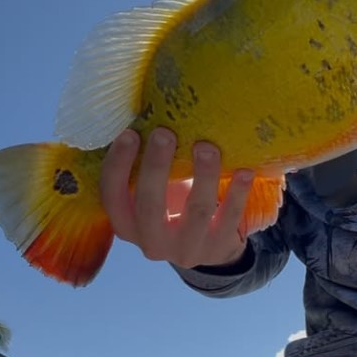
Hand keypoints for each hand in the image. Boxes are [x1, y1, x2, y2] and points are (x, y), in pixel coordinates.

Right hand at [100, 127, 253, 268]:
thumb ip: (150, 164)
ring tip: (207, 147)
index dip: (118, 166)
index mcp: (128, 223)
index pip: (113, 196)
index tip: (130, 133)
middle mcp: (151, 242)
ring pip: (195, 212)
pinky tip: (244, 170)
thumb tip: (154, 108)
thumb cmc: (174, 204)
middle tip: (164, 133)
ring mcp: (186, 249)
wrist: (208, 246)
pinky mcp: (217, 248)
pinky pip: (229, 219)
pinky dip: (237, 193)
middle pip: (149, 205)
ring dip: (203, 176)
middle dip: (156, 167)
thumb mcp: (155, 190)